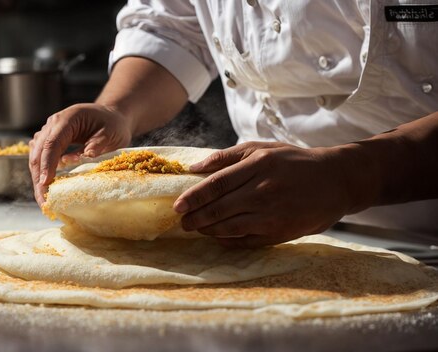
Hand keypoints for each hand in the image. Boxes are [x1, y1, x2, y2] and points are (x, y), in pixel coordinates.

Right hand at [29, 103, 132, 204]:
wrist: (110, 116)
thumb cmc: (112, 124)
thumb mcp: (111, 133)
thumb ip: (98, 144)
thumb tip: (85, 158)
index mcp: (67, 119)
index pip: (52, 142)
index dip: (48, 164)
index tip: (46, 183)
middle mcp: (53, 124)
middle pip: (38, 152)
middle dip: (39, 178)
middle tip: (44, 202)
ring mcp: (49, 132)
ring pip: (36, 157)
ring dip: (38, 179)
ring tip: (44, 200)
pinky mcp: (50, 142)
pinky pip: (41, 159)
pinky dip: (42, 174)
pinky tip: (47, 190)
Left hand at [173, 142, 361, 247]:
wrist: (336, 180)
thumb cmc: (294, 162)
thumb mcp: (262, 148)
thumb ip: (227, 157)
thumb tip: (194, 167)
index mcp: (258, 165)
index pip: (216, 184)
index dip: (193, 197)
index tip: (177, 205)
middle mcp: (263, 190)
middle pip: (219, 208)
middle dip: (195, 218)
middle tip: (182, 221)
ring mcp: (272, 214)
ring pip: (229, 227)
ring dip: (208, 230)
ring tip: (197, 228)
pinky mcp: (280, 233)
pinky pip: (246, 241)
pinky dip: (228, 241)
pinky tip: (218, 237)